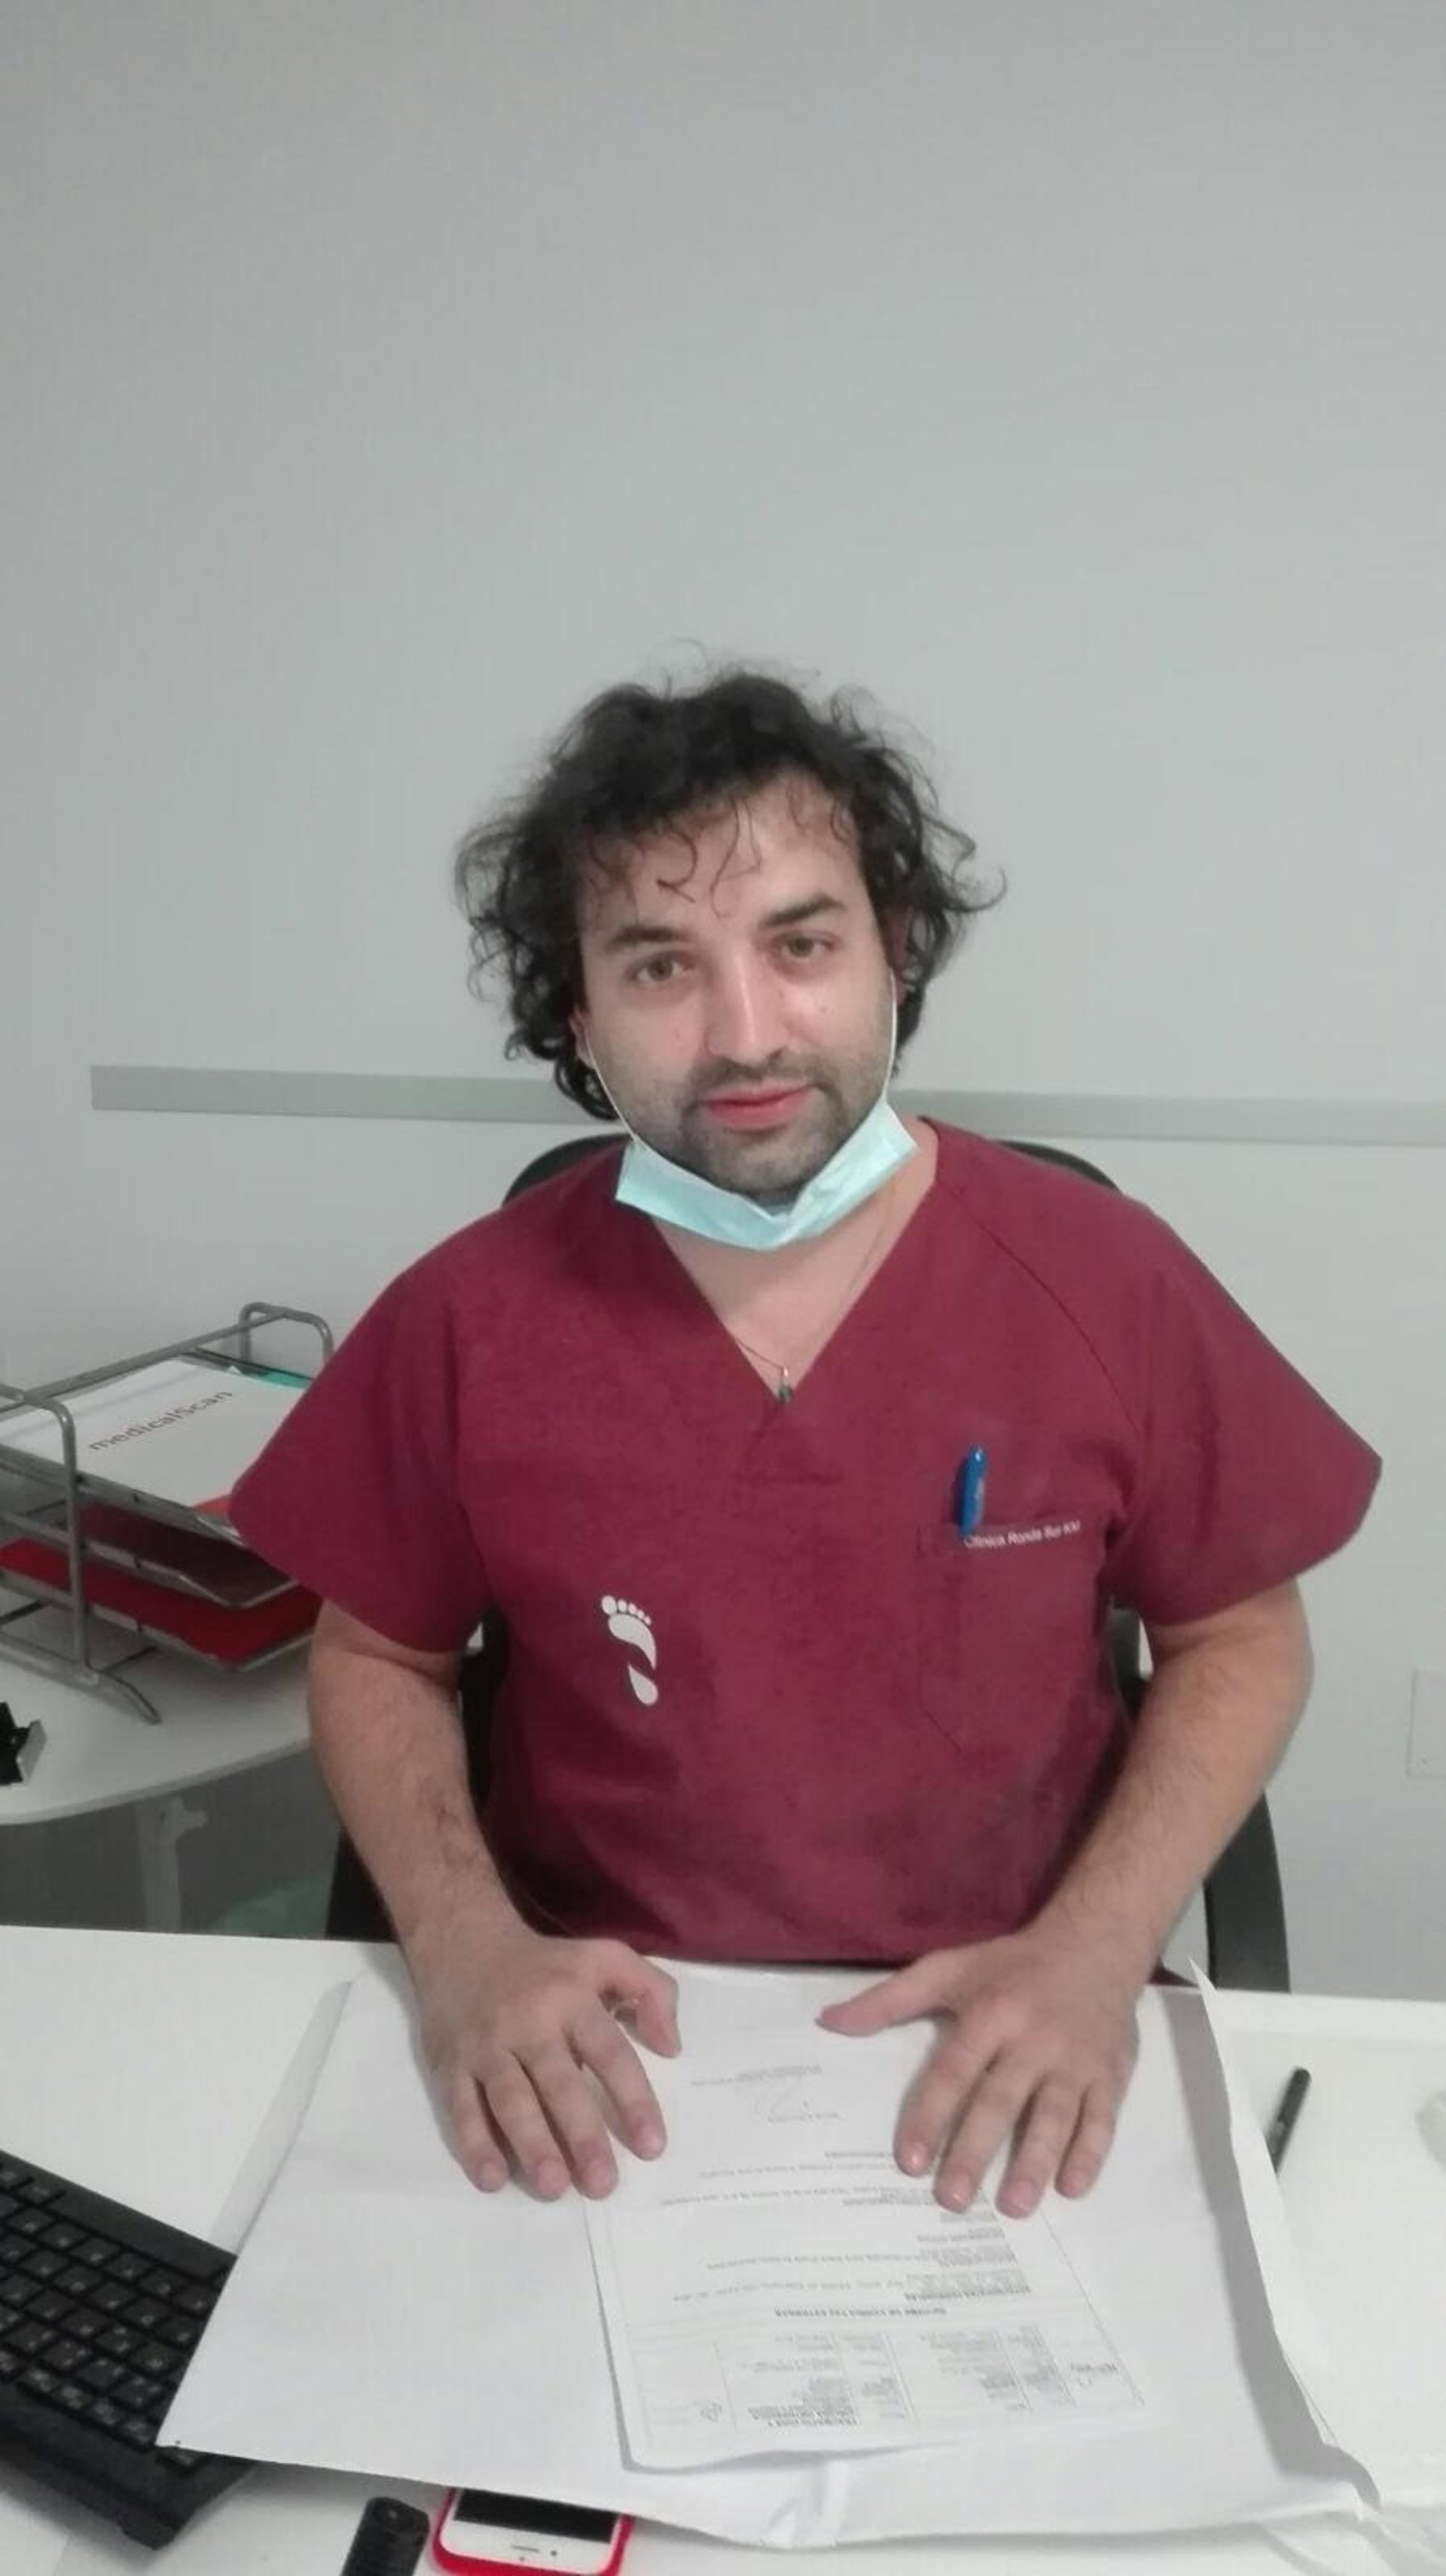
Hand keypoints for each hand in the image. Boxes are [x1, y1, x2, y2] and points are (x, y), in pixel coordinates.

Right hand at [409, 1917, 679, 2200]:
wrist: (464, 1942)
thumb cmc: (546, 1965)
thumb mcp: (606, 1957)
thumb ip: (651, 1991)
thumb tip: (671, 2047)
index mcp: (572, 1999)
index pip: (609, 2052)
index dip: (632, 2099)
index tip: (652, 2147)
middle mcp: (529, 2023)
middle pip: (558, 2083)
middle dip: (581, 2136)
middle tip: (602, 2185)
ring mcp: (486, 2046)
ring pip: (510, 2099)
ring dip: (531, 2145)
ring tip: (553, 2187)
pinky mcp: (451, 2064)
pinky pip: (461, 2108)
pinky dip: (474, 2144)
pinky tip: (492, 2178)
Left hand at [816, 1927, 1140, 2217]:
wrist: (1097, 1941)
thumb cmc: (1012, 1964)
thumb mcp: (948, 1969)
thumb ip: (888, 2000)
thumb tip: (827, 2023)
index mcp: (991, 2014)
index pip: (955, 2071)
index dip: (931, 2115)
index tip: (909, 2162)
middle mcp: (1033, 2039)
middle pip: (1001, 2100)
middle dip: (976, 2151)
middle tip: (952, 2200)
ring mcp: (1076, 2059)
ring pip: (1055, 2115)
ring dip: (1035, 2162)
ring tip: (1014, 2208)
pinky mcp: (1110, 2073)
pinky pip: (1103, 2118)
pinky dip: (1090, 2154)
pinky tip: (1072, 2189)